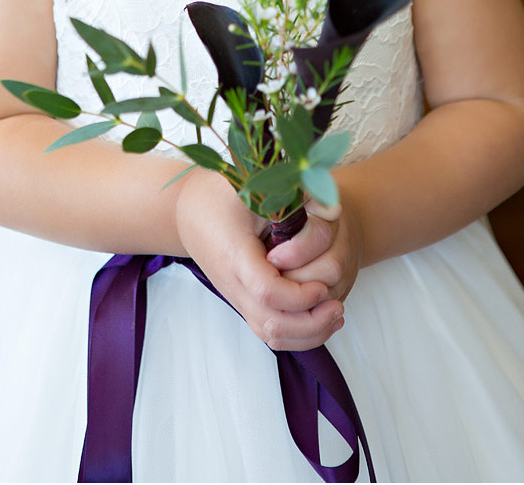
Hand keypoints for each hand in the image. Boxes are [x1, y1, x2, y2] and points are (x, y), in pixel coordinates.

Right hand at [174, 167, 344, 350]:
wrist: (186, 210)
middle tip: (338, 306)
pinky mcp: (241, 300)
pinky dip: (296, 334)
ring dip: (308, 333)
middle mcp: (233, 283)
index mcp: (235, 254)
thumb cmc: (220, 193)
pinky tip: (320, 319)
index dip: (299, 295)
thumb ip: (290, 198)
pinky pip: (267, 331)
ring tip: (335, 316)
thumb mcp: (252, 187)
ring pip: (271, 335)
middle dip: (311, 322)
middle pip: (272, 324)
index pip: (268, 292)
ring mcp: (236, 296)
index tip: (323, 285)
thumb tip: (332, 211)